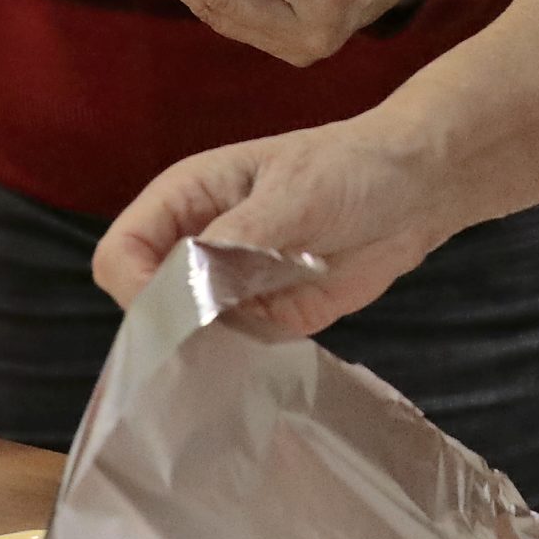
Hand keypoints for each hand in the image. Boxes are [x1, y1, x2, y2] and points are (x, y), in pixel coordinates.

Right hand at [93, 111, 446, 335]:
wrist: (416, 191)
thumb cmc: (349, 169)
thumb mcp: (291, 194)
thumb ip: (235, 241)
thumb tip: (186, 294)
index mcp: (186, 198)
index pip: (122, 253)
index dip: (137, 288)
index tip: (181, 314)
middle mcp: (195, 244)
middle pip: (144, 301)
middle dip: (170, 329)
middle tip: (215, 346)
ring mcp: (228, 286)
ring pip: (184, 334)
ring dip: (204, 354)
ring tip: (239, 364)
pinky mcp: (264, 318)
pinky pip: (232, 351)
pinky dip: (240, 364)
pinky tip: (262, 369)